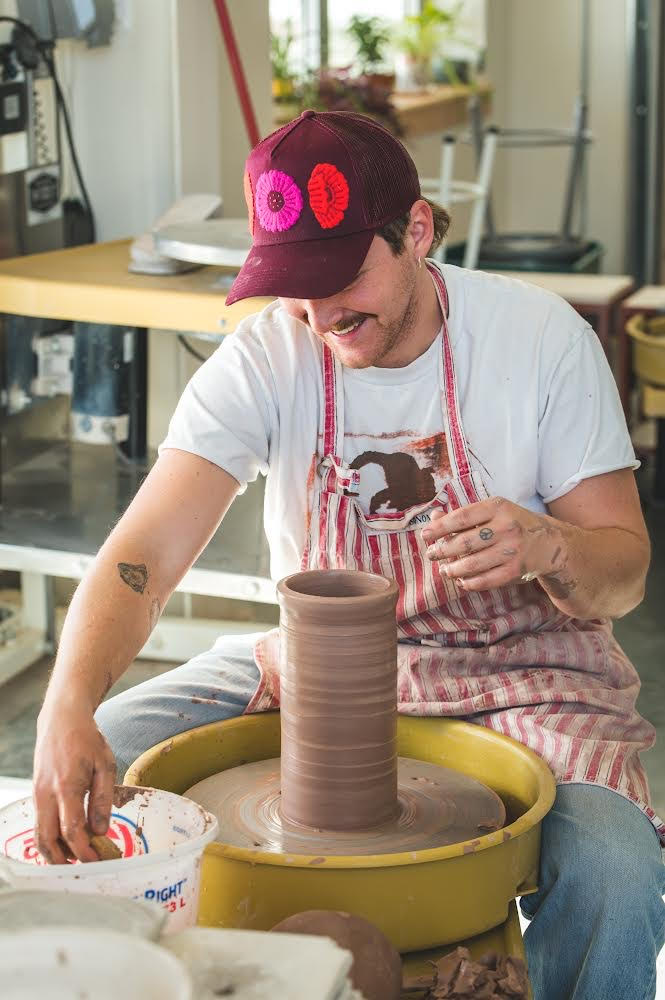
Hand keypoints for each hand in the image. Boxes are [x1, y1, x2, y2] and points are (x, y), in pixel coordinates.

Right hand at [33, 706, 116, 863]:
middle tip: (85, 866)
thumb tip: (101, 831)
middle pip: (48, 840)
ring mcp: (37, 794)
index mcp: (66, 787)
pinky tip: (67, 840)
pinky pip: (40, 823)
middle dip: (64, 860)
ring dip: (55, 852)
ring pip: (40, 834)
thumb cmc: (87, 740)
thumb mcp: (105, 765)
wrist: (61, 720)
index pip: (71, 830)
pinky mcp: (36, 793)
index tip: (98, 861)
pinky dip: (50, 838)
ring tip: (77, 857)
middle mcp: (46, 794)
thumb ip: (103, 799)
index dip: (84, 851)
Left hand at [421, 497, 563, 591]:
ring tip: (444, 570)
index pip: (462, 517)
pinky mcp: (515, 570)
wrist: (551, 543)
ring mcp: (512, 550)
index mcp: (498, 507)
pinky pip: (486, 580)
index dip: (440, 528)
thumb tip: (434, 518)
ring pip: (472, 564)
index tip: (425, 535)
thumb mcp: (493, 512)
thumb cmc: (514, 524)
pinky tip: (462, 581)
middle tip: (432, 555)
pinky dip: (470, 583)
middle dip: (442, 551)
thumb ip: (464, 516)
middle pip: (464, 542)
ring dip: (453, 569)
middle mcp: (506, 527)